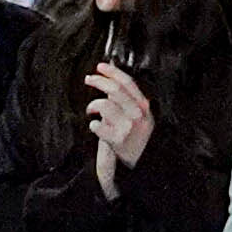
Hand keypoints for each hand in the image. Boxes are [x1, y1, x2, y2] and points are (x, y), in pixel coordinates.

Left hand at [83, 59, 154, 183]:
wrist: (140, 164)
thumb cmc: (134, 139)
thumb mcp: (137, 116)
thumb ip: (126, 99)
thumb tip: (112, 78)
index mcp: (143, 106)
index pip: (128, 83)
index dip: (112, 72)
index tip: (101, 67)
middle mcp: (137, 114)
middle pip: (115, 89)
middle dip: (99, 81)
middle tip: (89, 79)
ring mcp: (128, 127)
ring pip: (105, 104)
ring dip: (93, 105)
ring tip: (91, 110)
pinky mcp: (117, 139)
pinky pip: (98, 125)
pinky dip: (93, 124)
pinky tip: (94, 126)